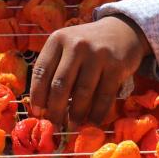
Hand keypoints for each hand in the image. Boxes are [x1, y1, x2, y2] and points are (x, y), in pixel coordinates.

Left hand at [29, 15, 150, 128]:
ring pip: (82, 93)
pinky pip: (104, 96)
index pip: (41, 71)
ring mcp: (98, 55)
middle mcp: (76, 45)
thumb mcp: (66, 48)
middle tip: (55, 125)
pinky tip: (92, 122)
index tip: (38, 113)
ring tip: (73, 126)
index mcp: (58, 40)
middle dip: (55, 110)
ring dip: (76, 115)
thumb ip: (54, 70)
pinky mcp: (116, 66)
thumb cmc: (87, 46)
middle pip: (60, 85)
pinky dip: (97, 113)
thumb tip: (43, 109)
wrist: (122, 31)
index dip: (37, 95)